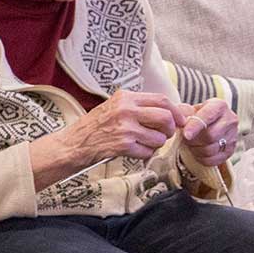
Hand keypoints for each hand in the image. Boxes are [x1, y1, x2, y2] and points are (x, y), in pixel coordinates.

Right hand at [28, 89, 181, 188]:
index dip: (176, 111)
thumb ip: (140, 107)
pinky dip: (144, 154)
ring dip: (156, 144)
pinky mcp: (122, 145)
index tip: (180, 120)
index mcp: (125, 98)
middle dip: (169, 129)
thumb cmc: (94, 127)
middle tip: (164, 134)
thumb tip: (173, 110)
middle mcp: (126, 110)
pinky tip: (133, 151)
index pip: (162, 99)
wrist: (73, 144)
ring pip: (159, 137)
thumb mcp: (115, 108)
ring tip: (143, 144)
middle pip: (165, 117)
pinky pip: (147, 151)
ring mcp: (124, 128)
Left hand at [178, 97, 239, 167]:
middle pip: (210, 135)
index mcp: (219, 106)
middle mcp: (230, 119)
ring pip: (211, 149)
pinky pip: (214, 160)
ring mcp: (233, 136)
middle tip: (186, 139)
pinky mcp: (231, 150)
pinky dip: (201, 159)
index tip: (186, 134)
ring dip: (196, 150)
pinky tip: (197, 152)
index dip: (195, 126)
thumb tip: (179, 120)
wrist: (206, 125)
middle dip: (193, 140)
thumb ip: (182, 112)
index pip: (208, 115)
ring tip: (191, 144)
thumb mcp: (188, 110)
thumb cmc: (195, 117)